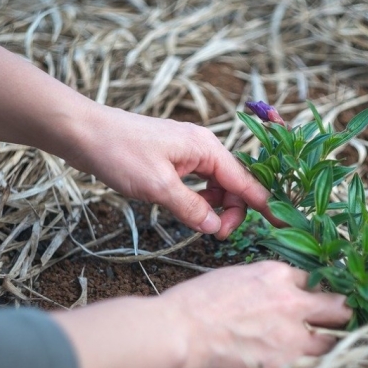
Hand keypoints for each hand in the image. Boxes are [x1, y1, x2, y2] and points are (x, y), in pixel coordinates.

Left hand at [62, 103, 272, 238]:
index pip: (245, 181)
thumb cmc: (120, 153)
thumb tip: (216, 228)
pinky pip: (198, 183)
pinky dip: (198, 199)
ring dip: (214, 207)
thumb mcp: (158, 187)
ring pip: (215, 185)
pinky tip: (187, 211)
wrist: (85, 132)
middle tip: (216, 235)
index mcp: (207, 148)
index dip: (264, 205)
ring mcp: (188, 152)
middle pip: (233, 184)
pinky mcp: (173, 159)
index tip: (282, 225)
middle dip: (232, 211)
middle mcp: (203, 148)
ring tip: (201, 225)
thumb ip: (191, 209)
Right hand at [159, 261, 351, 367]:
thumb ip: (263, 286)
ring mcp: (293, 336)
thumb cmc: (192, 306)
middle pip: (338, 307)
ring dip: (324, 347)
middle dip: (337, 316)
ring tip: (313, 354)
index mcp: (276, 275)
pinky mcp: (286, 366)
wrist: (177, 334)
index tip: (312, 303)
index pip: (314, 280)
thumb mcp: (233, 278)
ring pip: (332, 341)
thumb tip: (273, 298)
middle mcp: (292, 301)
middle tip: (333, 325)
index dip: (313, 294)